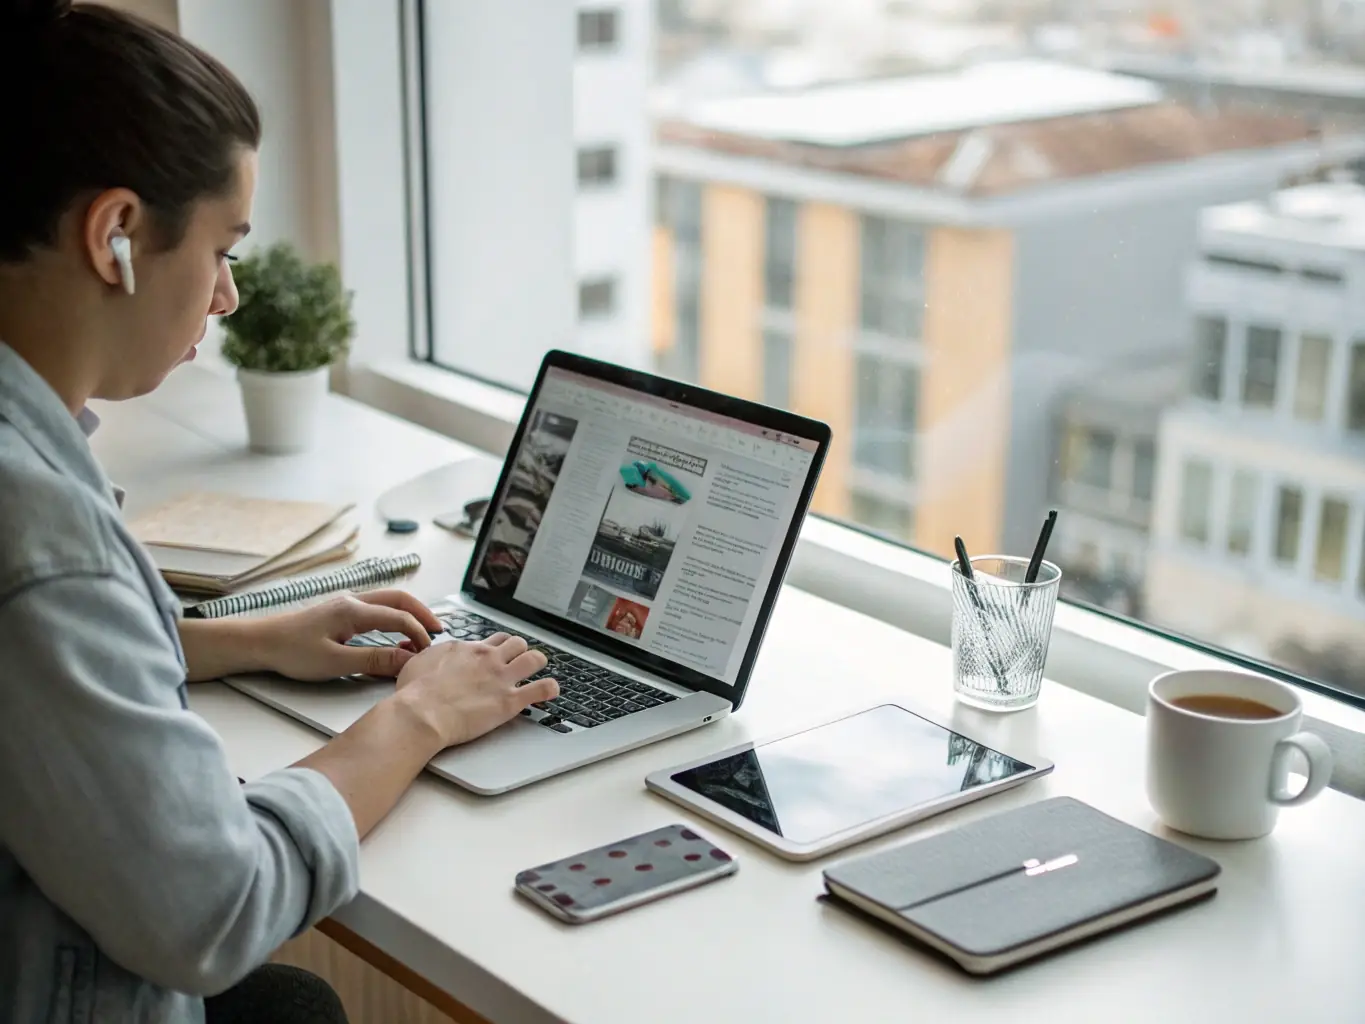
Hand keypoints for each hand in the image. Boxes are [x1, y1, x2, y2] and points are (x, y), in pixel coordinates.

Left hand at [250, 590, 442, 681]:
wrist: (260, 642)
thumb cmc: (291, 652)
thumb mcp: (335, 662)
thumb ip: (374, 659)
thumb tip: (407, 659)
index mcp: (353, 611)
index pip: (398, 618)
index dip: (418, 634)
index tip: (428, 653)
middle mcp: (353, 601)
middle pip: (399, 599)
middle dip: (422, 613)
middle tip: (438, 631)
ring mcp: (346, 604)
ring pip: (388, 600)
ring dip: (409, 612)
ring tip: (423, 630)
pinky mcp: (340, 611)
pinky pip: (376, 607)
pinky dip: (394, 615)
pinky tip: (395, 630)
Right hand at [393, 633, 557, 747]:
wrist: (421, 713)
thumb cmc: (414, 693)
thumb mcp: (417, 663)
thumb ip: (430, 657)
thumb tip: (428, 656)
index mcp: (468, 649)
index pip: (494, 639)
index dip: (499, 647)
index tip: (499, 654)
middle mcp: (488, 658)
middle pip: (517, 643)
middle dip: (520, 652)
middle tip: (518, 662)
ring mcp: (501, 678)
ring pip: (534, 658)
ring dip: (538, 663)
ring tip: (538, 671)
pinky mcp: (510, 700)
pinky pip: (542, 688)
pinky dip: (550, 689)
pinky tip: (552, 690)